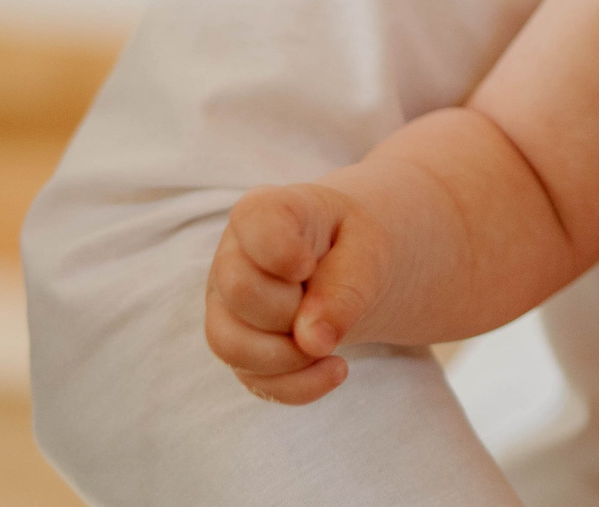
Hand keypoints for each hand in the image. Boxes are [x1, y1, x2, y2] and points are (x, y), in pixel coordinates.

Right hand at [204, 184, 392, 405]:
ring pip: (230, 345)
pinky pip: (253, 380)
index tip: (311, 265)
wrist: (354, 262)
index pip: (252, 221)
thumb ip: (347, 285)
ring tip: (334, 343)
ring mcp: (227, 307)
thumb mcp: (370, 247)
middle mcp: (232, 258)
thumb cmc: (357, 241)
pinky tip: (337, 369)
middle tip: (330, 301)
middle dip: (294, 308)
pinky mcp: (240, 348)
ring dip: (292, 355)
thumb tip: (313, 342)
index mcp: (265, 212)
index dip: (281, 250)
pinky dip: (299, 385)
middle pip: (240, 292)